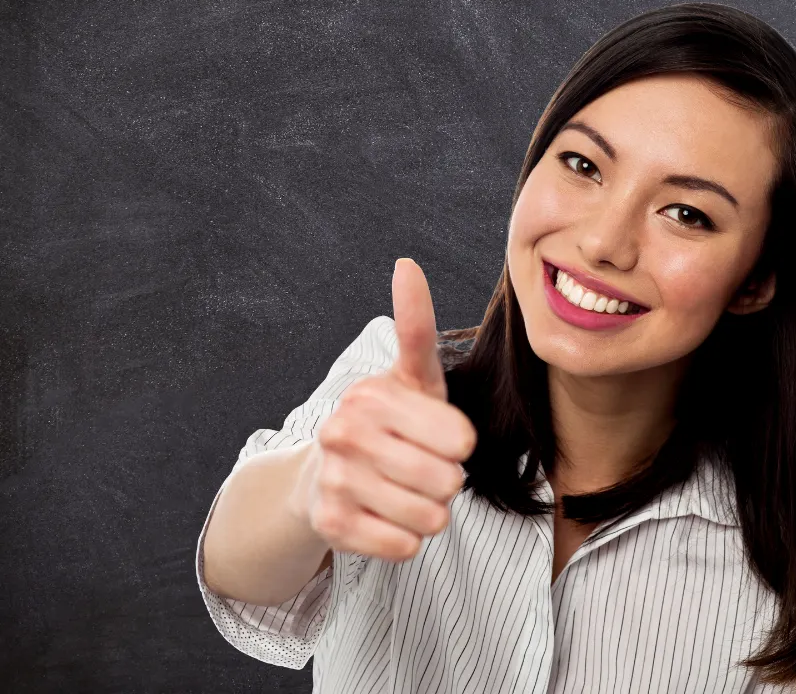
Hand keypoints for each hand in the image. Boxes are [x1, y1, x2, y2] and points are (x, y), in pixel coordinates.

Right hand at [291, 258, 476, 560]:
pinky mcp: (330, 525)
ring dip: (429, 513)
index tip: (436, 438)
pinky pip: (404, 547)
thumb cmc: (385, 423)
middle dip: (448, 483)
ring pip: (430, 518)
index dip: (460, 446)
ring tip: (404, 494)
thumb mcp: (409, 376)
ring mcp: (334, 480)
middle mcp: (345, 433)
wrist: (319, 477)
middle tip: (422, 471)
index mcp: (372, 395)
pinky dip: (407, 540)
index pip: (461, 440)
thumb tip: (407, 264)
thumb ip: (416, 326)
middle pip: (448, 481)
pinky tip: (386, 519)